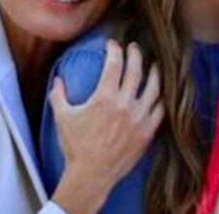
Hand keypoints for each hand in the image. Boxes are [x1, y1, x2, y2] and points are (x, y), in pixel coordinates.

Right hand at [50, 41, 163, 213]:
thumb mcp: (63, 118)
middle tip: (134, 47)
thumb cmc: (76, 146)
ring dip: (154, 73)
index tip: (114, 44)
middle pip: (136, 70)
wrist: (91, 174)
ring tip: (153, 65)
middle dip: (136, 54)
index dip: (115, 50)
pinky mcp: (148, 131)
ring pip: (154, 88)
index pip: (114, 64)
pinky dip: (161, 98)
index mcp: (104, 98)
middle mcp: (125, 104)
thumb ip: (58, 96)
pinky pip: (160, 110)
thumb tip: (57, 79)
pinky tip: (160, 92)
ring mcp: (139, 118)